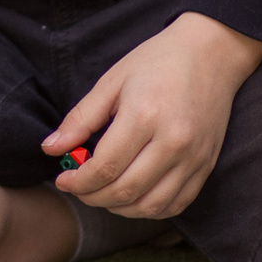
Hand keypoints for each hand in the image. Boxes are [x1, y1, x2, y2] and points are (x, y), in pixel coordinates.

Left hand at [43, 11, 261, 220]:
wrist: (211, 53)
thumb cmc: (158, 61)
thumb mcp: (112, 81)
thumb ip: (81, 119)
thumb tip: (50, 148)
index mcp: (145, 116)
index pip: (105, 167)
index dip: (78, 182)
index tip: (63, 180)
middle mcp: (173, 142)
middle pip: (126, 192)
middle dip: (93, 197)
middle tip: (78, 188)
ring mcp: (194, 158)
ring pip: (150, 206)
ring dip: (119, 208)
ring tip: (102, 193)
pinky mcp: (206, 166)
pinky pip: (176, 204)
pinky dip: (150, 209)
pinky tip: (133, 197)